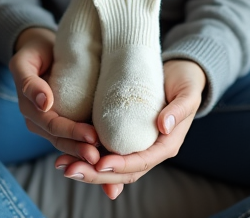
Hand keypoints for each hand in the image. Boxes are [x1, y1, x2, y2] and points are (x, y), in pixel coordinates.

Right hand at [10, 27, 101, 165]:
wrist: (40, 47)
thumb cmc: (34, 51)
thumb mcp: (24, 61)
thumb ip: (29, 82)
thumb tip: (44, 103)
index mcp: (29, 109)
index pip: (53, 125)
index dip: (72, 133)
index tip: (92, 137)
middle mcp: (39, 121)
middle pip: (61, 140)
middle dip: (80, 150)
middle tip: (100, 157)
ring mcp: (51, 124)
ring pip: (68, 143)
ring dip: (83, 153)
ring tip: (103, 160)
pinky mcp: (65, 120)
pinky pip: (74, 137)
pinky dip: (86, 146)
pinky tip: (103, 154)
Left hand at [54, 58, 205, 200]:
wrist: (180, 74)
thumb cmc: (186, 83)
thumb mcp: (188, 93)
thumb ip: (179, 109)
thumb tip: (163, 126)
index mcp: (166, 146)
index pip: (142, 162)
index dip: (121, 165)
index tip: (100, 163)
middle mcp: (149, 150)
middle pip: (121, 172)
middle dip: (94, 174)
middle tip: (69, 170)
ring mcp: (135, 145)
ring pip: (110, 165)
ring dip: (86, 168)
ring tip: (62, 164)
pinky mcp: (123, 135)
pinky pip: (105, 151)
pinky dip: (87, 155)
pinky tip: (66, 151)